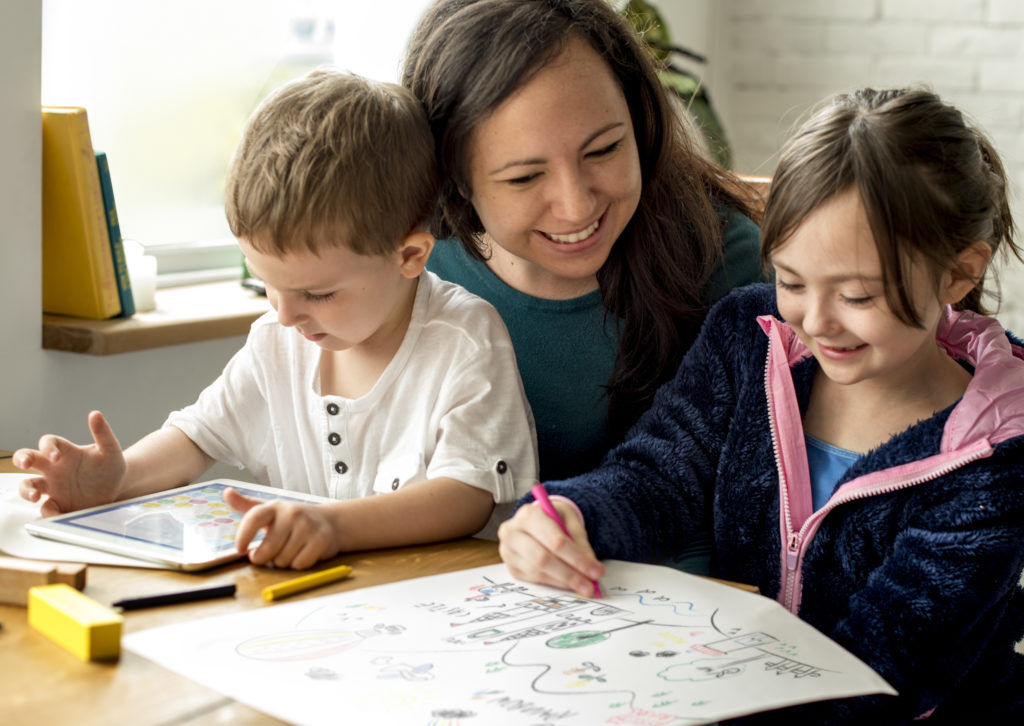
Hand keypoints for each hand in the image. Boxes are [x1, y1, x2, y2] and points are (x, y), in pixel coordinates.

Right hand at [15, 410, 126, 515]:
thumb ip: (103, 433)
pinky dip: (48, 513)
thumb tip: (95, 414)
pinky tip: (56, 515)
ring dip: (26, 490)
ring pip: (28, 485)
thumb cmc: (111, 466)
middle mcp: (54, 468)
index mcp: (65, 452)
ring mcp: (54, 486)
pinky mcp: (58, 503)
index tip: (54, 455)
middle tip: (24, 463)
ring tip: (34, 496)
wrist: (118, 488)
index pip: (48, 442)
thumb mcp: (110, 450)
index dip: (47, 446)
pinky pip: (46, 508)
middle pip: (28, 459)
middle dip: (21, 459)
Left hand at [225, 488, 340, 569]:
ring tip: (289, 550)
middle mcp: (292, 514)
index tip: (240, 549)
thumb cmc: (294, 519)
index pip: (254, 517)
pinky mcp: (321, 540)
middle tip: (265, 555)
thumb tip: (226, 493)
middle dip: (263, 558)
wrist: (330, 521)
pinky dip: (298, 564)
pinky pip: (300, 564)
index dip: (244, 535)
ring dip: (282, 562)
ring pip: (283, 559)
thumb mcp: (271, 510)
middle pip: (268, 548)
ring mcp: (308, 526)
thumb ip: (246, 505)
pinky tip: (302, 553)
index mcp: (276, 507)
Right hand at [498, 498, 603, 596]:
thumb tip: (591, 567)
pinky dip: (554, 583)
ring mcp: (509, 551)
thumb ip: (580, 543)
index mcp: (529, 514)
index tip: (596, 571)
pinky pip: (533, 579)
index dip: (577, 559)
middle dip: (570, 575)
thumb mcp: (570, 521)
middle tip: (590, 586)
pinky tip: (567, 583)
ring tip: (582, 586)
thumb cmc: (553, 518)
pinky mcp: (511, 566)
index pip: (555, 541)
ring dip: (563, 582)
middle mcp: (513, 532)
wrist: (536, 518)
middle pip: (543, 558)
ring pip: (537, 572)